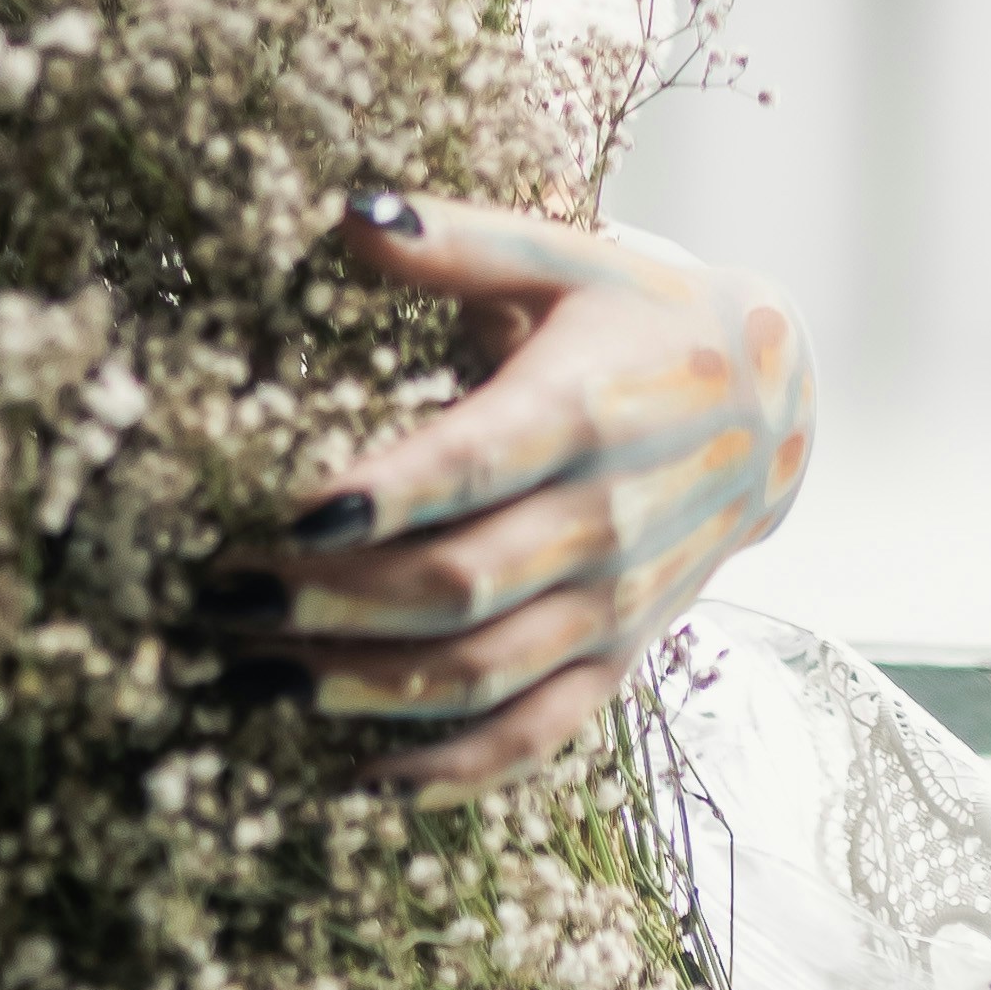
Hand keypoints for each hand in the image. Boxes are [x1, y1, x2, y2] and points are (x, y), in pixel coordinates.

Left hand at [205, 193, 815, 793]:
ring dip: (358, 686)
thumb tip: (350, 211)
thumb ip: (458, 240)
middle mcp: (607, 520)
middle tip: (217, 599)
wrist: (774, 403)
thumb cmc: (637, 317)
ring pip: (480, 670)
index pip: (474, 468)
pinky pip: (535, 733)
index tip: (282, 520)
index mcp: (587, 411)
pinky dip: (450, 769)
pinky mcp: (619, 657)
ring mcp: (616, 604)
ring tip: (249, 679)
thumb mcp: (564, 257)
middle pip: (457, 586)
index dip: (381, 501)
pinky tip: (357, 777)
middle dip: (327, 603)